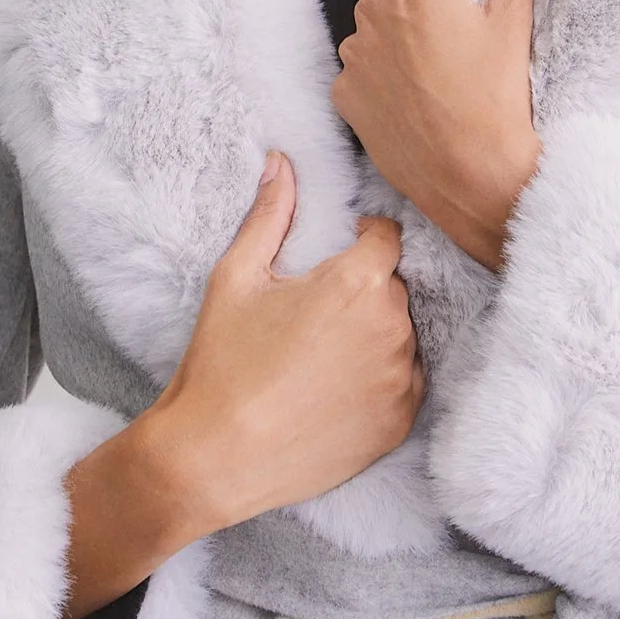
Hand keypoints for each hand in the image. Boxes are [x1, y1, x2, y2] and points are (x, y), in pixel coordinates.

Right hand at [61, 152, 421, 613]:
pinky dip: (380, 380)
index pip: (387, 237)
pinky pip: (404, 383)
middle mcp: (393, 327)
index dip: (362, 239)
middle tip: (315, 315)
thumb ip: (270, 214)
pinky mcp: (401, 422)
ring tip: (321, 358)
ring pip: (402, 335)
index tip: (335, 256)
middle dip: (365, 291)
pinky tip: (334, 390)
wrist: (216, 457)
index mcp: (357, 283)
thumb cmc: (221, 364)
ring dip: (375, 335)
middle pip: (395, 287)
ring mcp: (401, 379)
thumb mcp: (236, 277)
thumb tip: (281, 161)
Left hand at [331, 0, 564, 270]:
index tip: (467, 8)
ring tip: (442, 82)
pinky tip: (418, 104)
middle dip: (423, 12)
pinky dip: (385, 84)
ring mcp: (353, 55)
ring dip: (401, 47)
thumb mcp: (516, 19)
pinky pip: (364, 74)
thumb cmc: (498, 99)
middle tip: (462, 51)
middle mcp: (370, 9)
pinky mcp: (343, 94)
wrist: (473, 179)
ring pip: (379, 34)